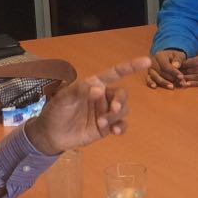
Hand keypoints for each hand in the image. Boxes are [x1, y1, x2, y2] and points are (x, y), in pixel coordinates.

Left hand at [25, 57, 150, 152]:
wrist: (50, 135)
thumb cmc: (56, 111)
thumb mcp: (63, 98)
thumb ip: (80, 91)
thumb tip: (99, 89)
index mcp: (95, 85)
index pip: (115, 73)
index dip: (131, 67)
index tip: (147, 62)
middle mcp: (103, 98)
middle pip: (122, 95)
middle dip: (121, 101)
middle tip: (113, 109)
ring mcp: (106, 113)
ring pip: (123, 111)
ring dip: (116, 116)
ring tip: (102, 123)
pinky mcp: (106, 128)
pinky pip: (121, 126)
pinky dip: (121, 128)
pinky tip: (114, 132)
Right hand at [147, 49, 188, 88]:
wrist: (168, 58)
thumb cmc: (175, 57)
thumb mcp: (179, 55)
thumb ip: (178, 59)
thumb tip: (176, 65)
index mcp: (159, 55)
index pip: (166, 65)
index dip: (173, 72)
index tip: (181, 77)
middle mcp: (152, 61)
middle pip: (160, 71)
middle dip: (170, 78)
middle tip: (180, 83)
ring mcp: (150, 68)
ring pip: (154, 76)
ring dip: (163, 82)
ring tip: (172, 87)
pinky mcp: (148, 74)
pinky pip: (148, 79)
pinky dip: (150, 83)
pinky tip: (154, 86)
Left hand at [179, 47, 197, 83]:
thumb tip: (187, 59)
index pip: (196, 61)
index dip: (186, 63)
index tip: (178, 64)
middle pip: (197, 70)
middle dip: (185, 72)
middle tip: (175, 73)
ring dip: (189, 79)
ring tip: (179, 79)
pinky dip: (196, 84)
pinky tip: (188, 84)